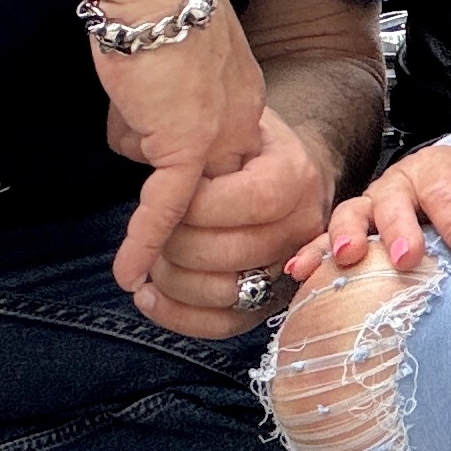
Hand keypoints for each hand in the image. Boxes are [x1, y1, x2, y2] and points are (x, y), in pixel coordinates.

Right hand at [97, 7, 270, 308]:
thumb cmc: (151, 4)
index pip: (218, 160)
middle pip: (198, 177)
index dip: (188, 164)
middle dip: (161, 155)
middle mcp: (242, 124)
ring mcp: (218, 138)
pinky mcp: (187, 144)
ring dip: (137, 137)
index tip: (169, 155)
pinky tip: (128, 273)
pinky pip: (165, 206)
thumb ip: (162, 109)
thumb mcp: (169, 64)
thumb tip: (140, 143)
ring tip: (138, 79)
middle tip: (149, 107)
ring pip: (171, 181)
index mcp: (244, 100)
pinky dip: (144, 240)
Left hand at [132, 109, 344, 336]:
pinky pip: (223, 324)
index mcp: (296, 177)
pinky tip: (148, 295)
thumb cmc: (242, 145)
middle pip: (233, 253)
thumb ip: (207, 149)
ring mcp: (288, 270)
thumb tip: (168, 181)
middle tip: (155, 228)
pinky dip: (177, 316)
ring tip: (151, 258)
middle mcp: (302, 227)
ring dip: (172, 279)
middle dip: (176, 243)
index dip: (196, 205)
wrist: (282, 168)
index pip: (250, 200)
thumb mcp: (228, 126)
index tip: (168, 193)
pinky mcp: (267, 300)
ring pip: (225, 293)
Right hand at [312, 142, 450, 284]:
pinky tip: (301, 271)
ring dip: (347, 235)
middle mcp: (401, 184)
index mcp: (440, 168)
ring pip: (353, 214)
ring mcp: (374, 205)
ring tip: (348, 259)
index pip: (450, 196)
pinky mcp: (355, 229)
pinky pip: (327, 238)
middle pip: (394, 200)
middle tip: (409, 257)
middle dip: (399, 229)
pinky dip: (312, 252)